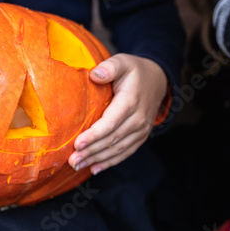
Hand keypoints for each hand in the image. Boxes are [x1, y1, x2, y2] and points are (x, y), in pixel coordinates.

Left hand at [68, 53, 167, 173]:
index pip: (111, 122)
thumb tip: (95, 75)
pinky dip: (110, 162)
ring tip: (78, 165)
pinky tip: (94, 168)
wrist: (157, 80)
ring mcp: (141, 130)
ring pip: (118, 149)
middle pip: (112, 139)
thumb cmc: (134, 71)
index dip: (95, 135)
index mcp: (131, 101)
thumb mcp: (123, 62)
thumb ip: (110, 67)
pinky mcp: (140, 137)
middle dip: (91, 151)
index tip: (77, 143)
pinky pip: (125, 152)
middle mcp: (138, 119)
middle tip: (72, 160)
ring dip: (97, 159)